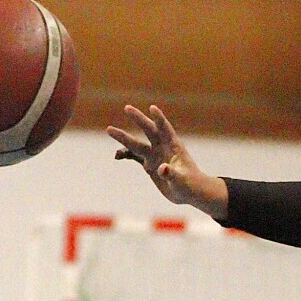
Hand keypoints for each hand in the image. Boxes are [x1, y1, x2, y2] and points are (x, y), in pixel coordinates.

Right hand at [107, 105, 227, 216]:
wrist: (189, 193)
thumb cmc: (190, 185)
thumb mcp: (181, 181)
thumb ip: (172, 174)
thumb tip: (161, 168)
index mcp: (174, 147)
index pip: (166, 129)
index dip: (159, 118)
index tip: (152, 108)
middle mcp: (163, 147)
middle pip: (149, 130)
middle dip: (138, 119)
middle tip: (127, 108)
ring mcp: (155, 155)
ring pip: (137, 144)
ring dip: (124, 138)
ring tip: (109, 130)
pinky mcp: (149, 164)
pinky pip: (135, 156)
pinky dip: (126, 154)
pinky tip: (117, 155)